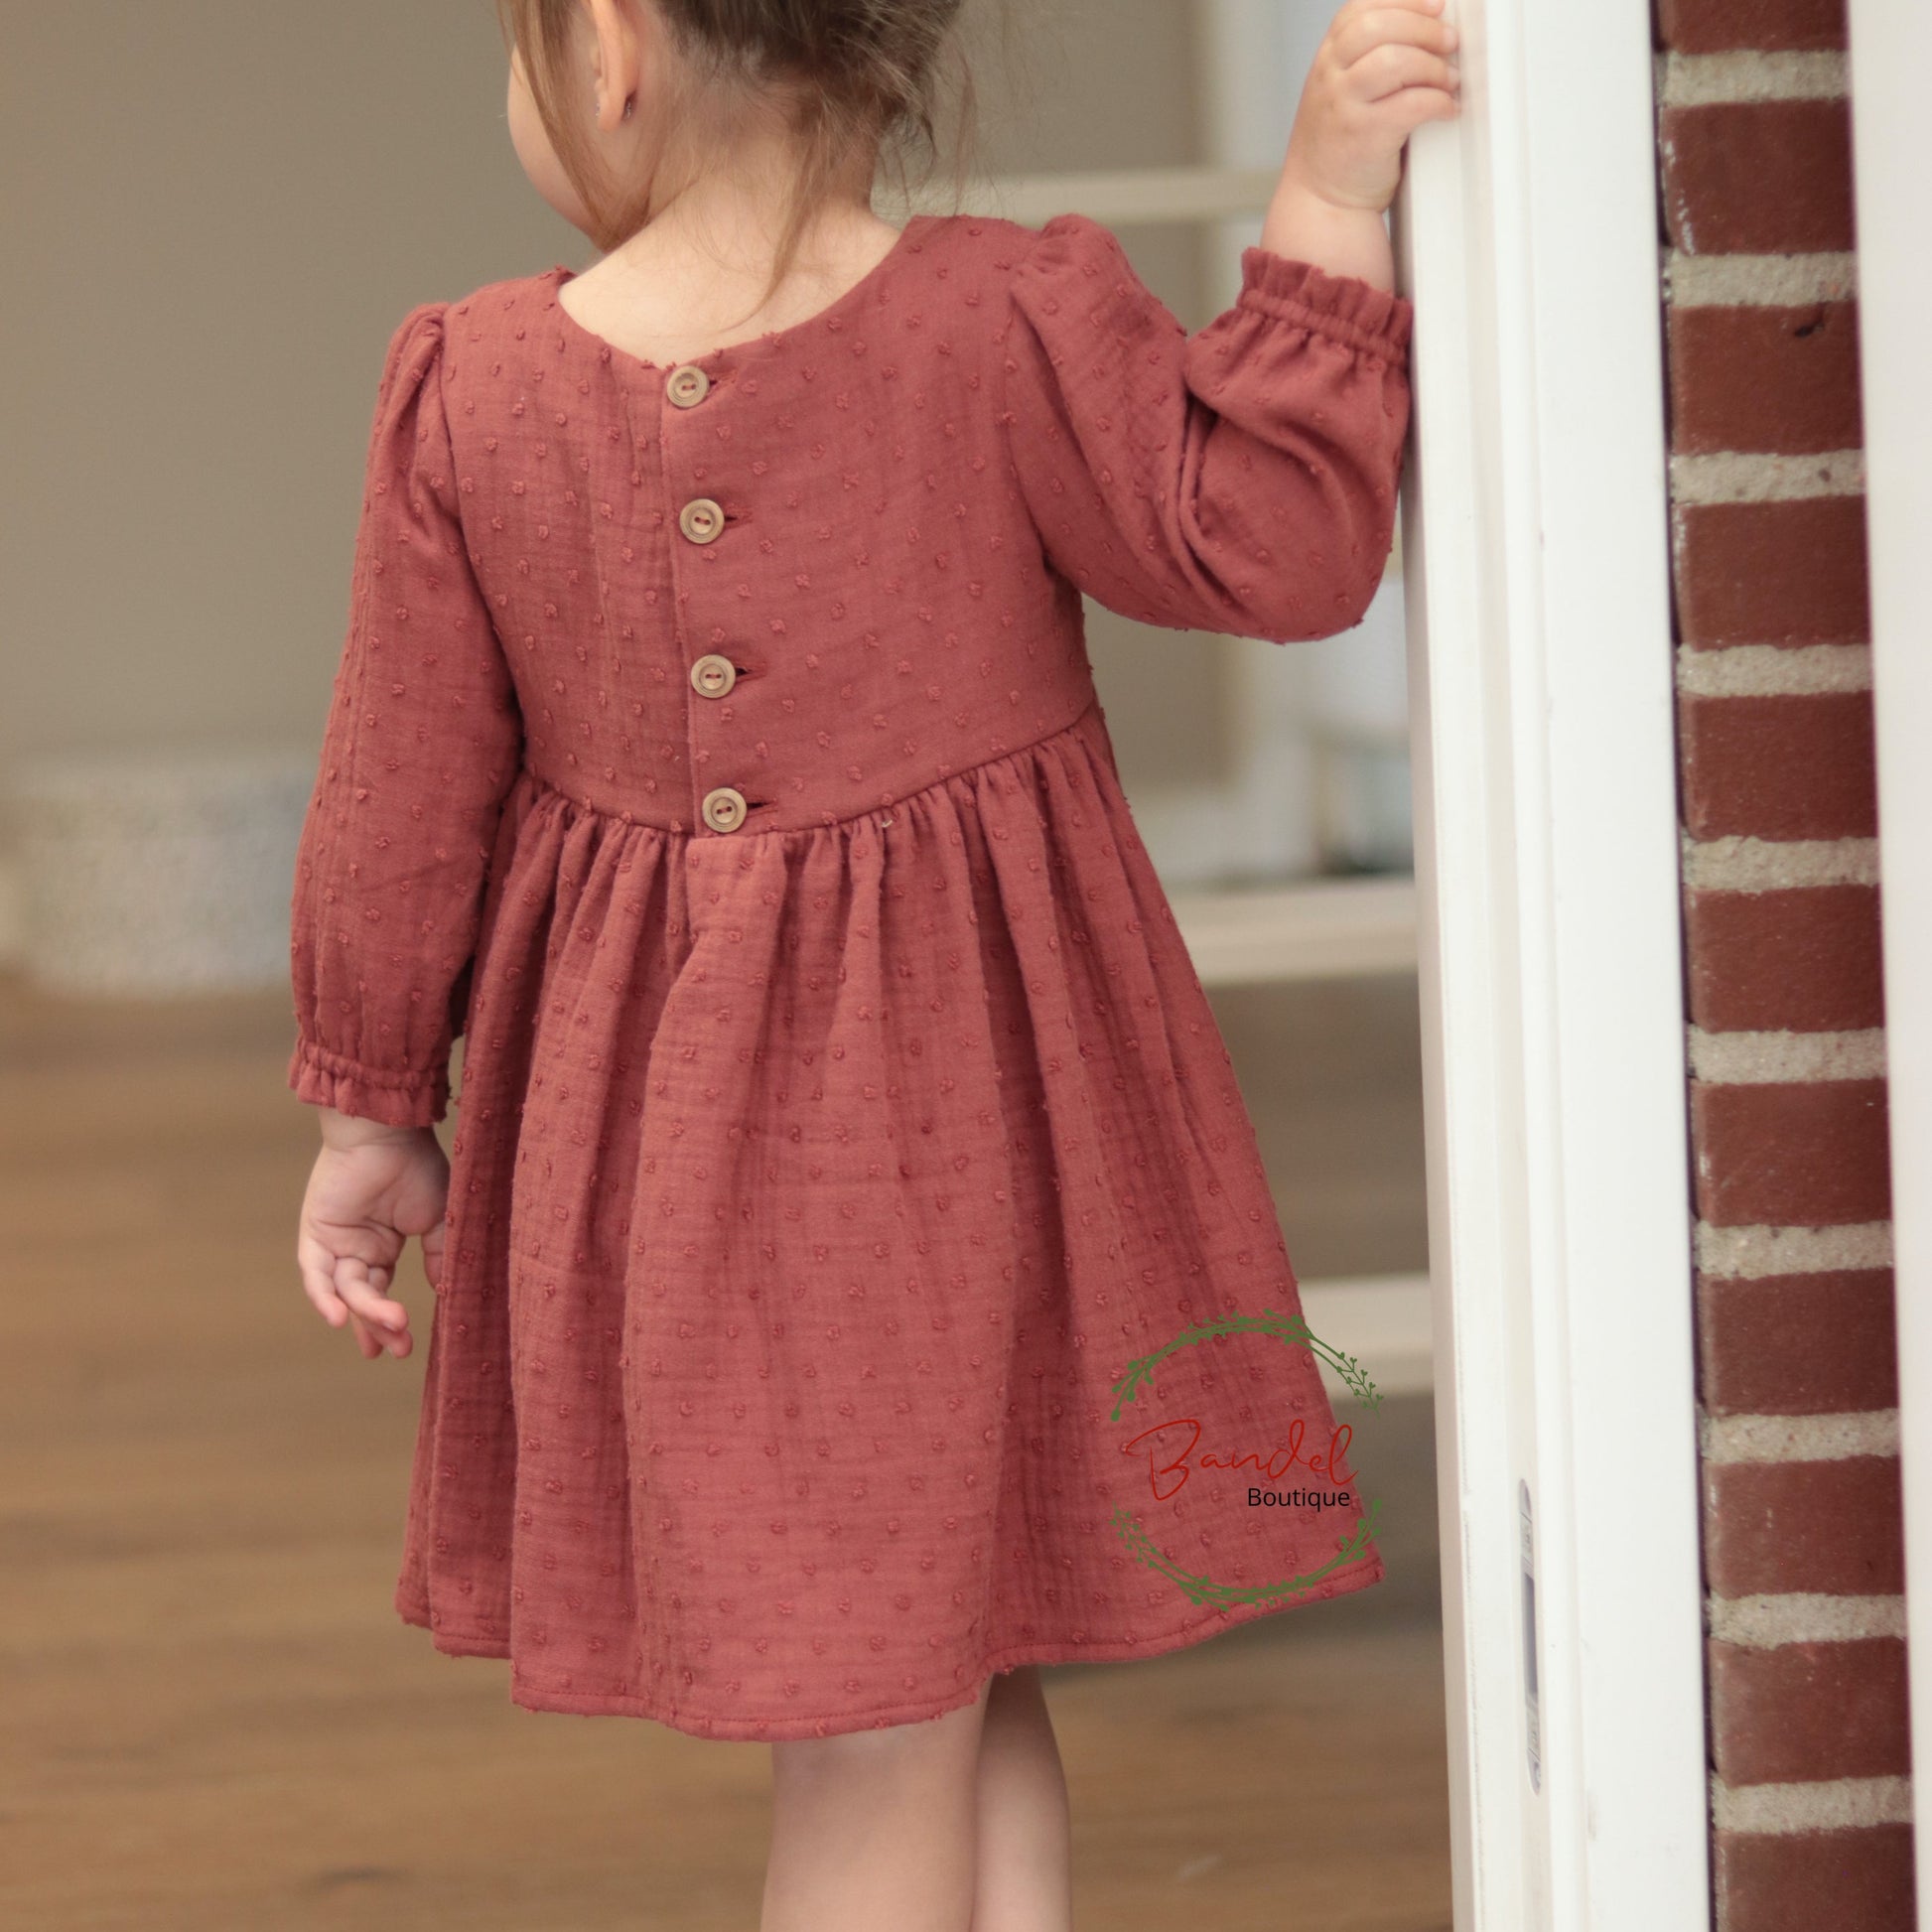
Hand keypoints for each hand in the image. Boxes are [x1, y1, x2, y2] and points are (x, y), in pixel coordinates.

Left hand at [295, 1123, 448, 1359]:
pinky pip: (317, 1274)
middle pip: (363, 1296)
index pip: (382, 1290)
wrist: (387, 1133)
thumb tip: (445, 1290)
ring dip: (367, 1312)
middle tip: (397, 1350)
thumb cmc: (416, 1166)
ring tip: (393, 1329)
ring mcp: (334, 1241)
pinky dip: (325, 1298)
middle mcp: (356, 1247)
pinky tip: (340, 1320)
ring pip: (347, 1289)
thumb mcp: (438, 1219)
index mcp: (381, 1244)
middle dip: (379, 1325)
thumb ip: (438, 1255)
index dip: (389, 1320)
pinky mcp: (316, 1233)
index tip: (403, 1347)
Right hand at [1282, 0, 1461, 215]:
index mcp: (1326, 60)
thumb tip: (1428, 29)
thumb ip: (1366, 58)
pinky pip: (1412, 104)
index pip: (1360, 9)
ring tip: (1449, 80)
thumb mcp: (1339, 90)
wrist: (1320, 202)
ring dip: (1434, 66)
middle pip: (1379, 25)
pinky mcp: (1364, 136)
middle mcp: (1330, 77)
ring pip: (1395, 59)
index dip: (1404, 1)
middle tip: (1450, 42)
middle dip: (1425, 28)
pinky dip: (1439, 103)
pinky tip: (1446, 109)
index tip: (1436, 6)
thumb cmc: (1340, 147)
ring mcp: (1343, 106)